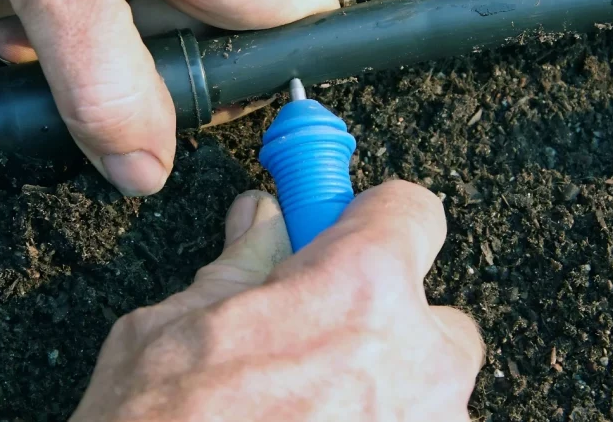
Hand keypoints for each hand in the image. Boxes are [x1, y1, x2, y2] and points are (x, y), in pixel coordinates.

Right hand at [69, 180, 484, 420]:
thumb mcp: (178, 326)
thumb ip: (244, 263)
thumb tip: (260, 218)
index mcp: (360, 288)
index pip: (413, 211)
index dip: (377, 217)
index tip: (347, 233)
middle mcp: (418, 360)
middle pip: (435, 312)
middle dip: (385, 319)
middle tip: (317, 342)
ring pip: (432, 388)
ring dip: (386, 389)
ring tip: (306, 412)